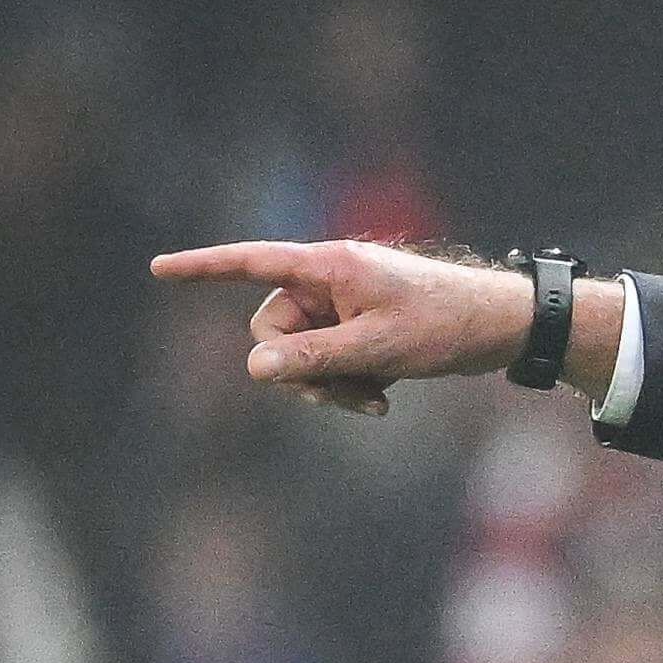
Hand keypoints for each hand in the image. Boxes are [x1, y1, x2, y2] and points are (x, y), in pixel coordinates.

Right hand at [147, 239, 614, 415]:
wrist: (504, 327)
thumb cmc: (445, 326)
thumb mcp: (375, 350)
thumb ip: (311, 358)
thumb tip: (254, 366)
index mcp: (328, 267)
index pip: (251, 264)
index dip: (202, 268)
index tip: (158, 268)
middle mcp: (330, 280)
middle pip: (275, 330)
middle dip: (302, 370)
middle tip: (350, 395)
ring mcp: (346, 306)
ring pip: (303, 355)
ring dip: (331, 385)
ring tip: (377, 398)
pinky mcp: (362, 329)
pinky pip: (331, 362)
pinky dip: (350, 384)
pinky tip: (386, 398)